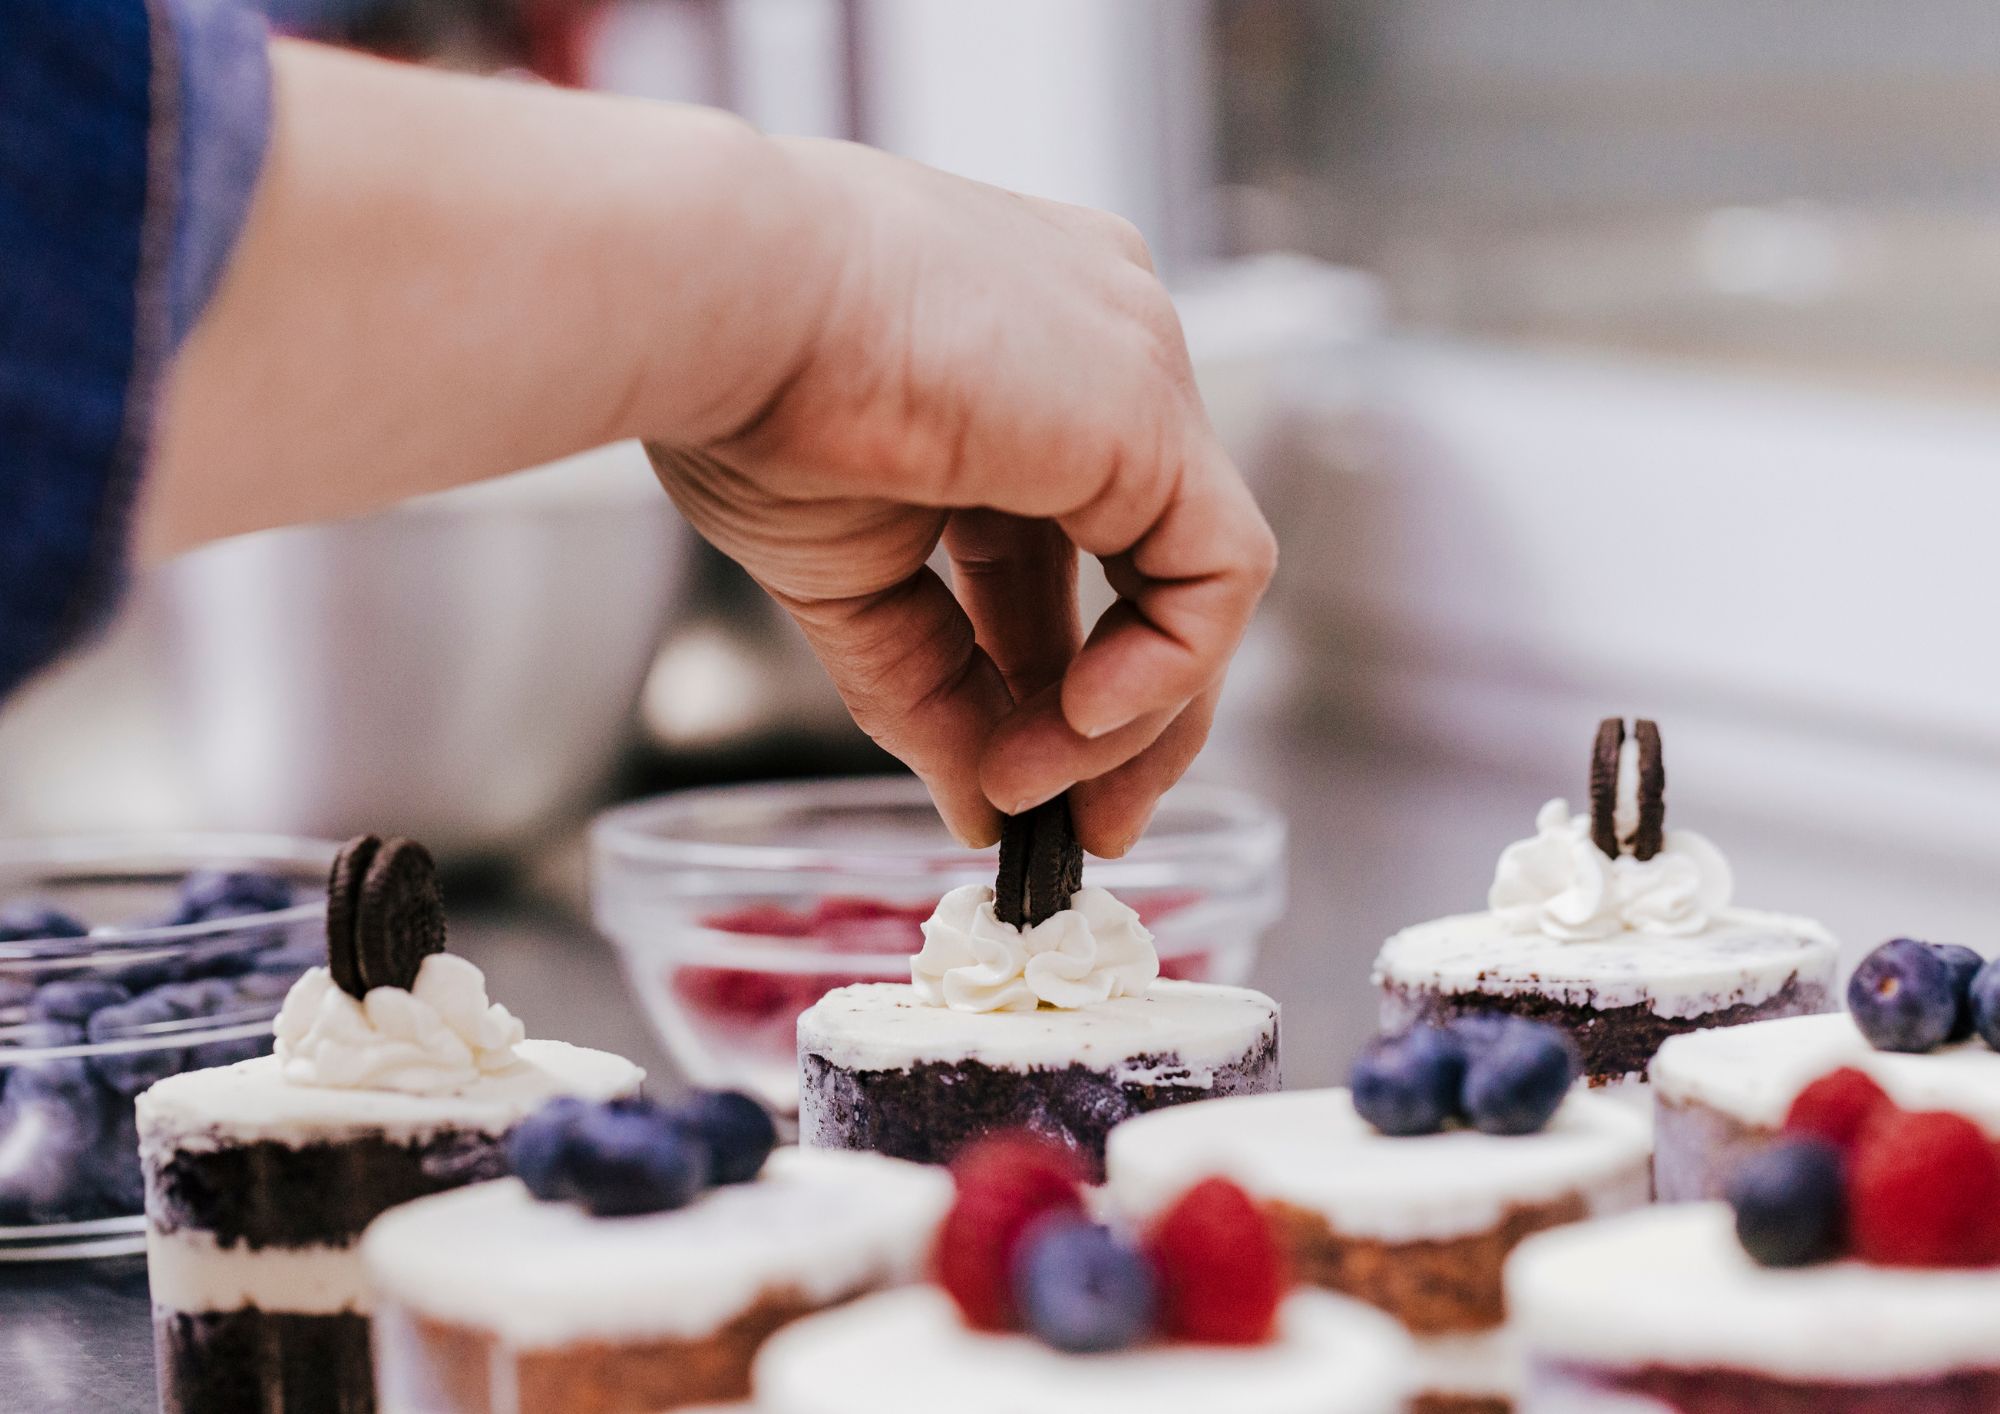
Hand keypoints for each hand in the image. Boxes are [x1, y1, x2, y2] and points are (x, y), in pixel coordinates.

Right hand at [649, 137, 1275, 854]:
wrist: (714, 297)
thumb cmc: (739, 390)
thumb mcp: (848, 574)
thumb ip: (928, 687)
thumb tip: (979, 807)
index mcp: (1022, 361)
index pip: (1074, 540)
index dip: (1058, 671)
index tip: (1020, 779)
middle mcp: (1100, 347)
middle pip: (1152, 567)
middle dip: (1124, 719)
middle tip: (1082, 831)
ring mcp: (1136, 367)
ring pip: (1195, 582)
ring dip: (1127, 720)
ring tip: (1036, 792)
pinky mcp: (1153, 411)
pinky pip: (1217, 574)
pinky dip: (1165, 671)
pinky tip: (1077, 724)